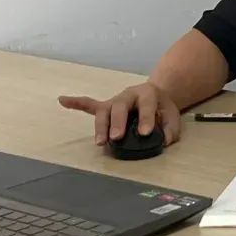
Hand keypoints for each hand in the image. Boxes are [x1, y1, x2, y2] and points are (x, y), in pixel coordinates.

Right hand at [58, 82, 180, 146]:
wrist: (156, 94)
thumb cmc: (162, 108)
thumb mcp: (173, 116)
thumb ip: (170, 130)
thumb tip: (164, 141)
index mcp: (147, 94)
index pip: (146, 105)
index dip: (146, 118)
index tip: (145, 132)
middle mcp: (128, 95)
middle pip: (119, 107)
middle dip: (117, 123)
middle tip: (117, 137)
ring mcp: (115, 101)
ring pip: (103, 111)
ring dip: (101, 126)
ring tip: (100, 141)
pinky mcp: (106, 107)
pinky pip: (89, 104)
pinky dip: (76, 103)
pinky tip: (62, 100)